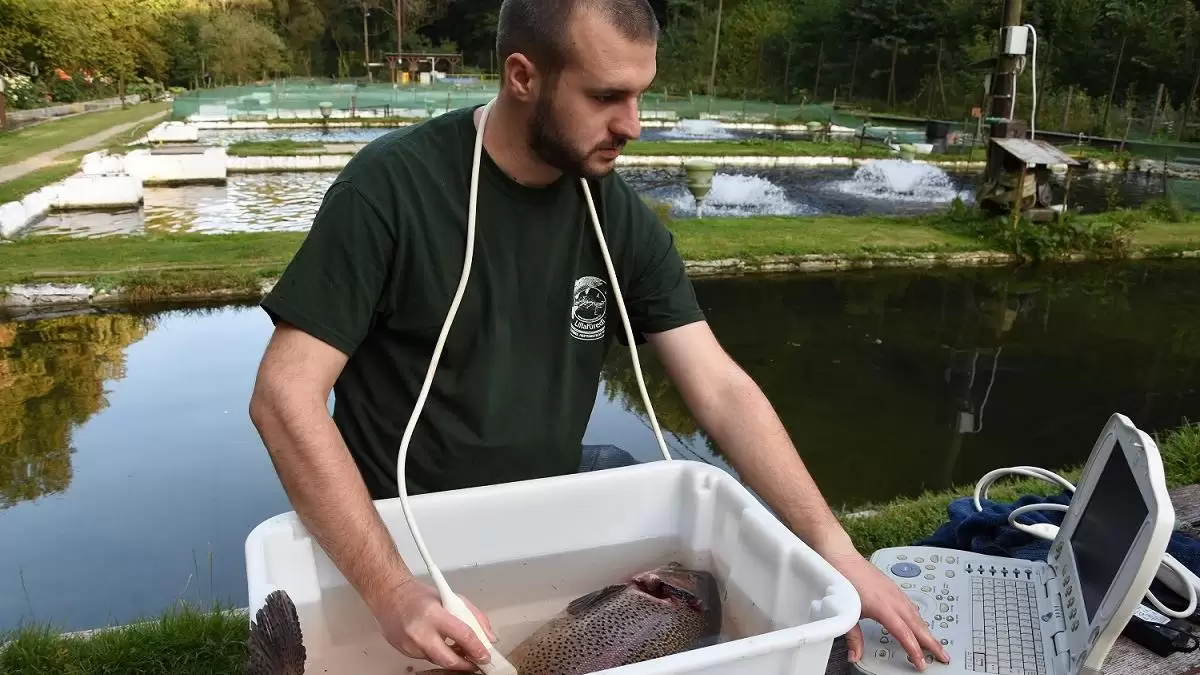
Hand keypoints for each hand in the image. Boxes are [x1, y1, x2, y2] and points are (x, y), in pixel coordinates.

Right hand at [369, 576, 498, 670]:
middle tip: (477, 664)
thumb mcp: (451, 597)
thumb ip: (474, 617)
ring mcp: (409, 645)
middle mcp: (420, 632)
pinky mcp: (403, 652)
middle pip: (448, 659)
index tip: (486, 656)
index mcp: (434, 614)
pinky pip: (427, 658)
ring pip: (438, 661)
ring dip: (452, 659)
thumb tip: (489, 638)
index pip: (462, 635)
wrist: (388, 595)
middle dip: (466, 665)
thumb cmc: (420, 595)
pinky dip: (438, 654)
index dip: (477, 648)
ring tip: (461, 652)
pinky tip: (441, 646)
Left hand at [829, 552, 950, 670]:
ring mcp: (895, 592)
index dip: (914, 650)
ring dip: (927, 630)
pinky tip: (919, 621)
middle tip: (943, 656)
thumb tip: (854, 655)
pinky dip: (919, 616)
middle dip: (932, 643)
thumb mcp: (847, 613)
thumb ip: (853, 638)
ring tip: (935, 643)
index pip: (904, 634)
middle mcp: (893, 600)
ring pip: (916, 614)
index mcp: (884, 608)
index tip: (921, 663)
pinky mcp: (893, 587)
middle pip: (918, 625)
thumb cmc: (844, 581)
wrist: (842, 557)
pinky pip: (911, 604)